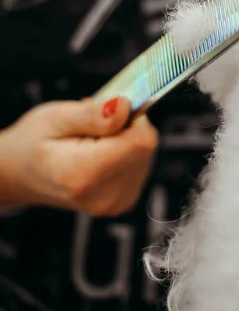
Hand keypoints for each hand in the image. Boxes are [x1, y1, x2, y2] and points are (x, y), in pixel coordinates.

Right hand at [0, 97, 157, 215]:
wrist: (19, 174)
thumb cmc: (32, 143)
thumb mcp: (55, 117)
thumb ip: (92, 115)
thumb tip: (125, 107)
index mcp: (84, 175)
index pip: (140, 141)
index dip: (129, 117)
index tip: (106, 111)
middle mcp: (104, 196)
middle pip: (145, 147)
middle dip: (126, 126)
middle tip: (92, 125)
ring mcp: (115, 203)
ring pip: (146, 154)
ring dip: (125, 139)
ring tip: (91, 139)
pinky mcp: (122, 202)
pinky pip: (141, 165)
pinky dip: (124, 152)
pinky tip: (99, 152)